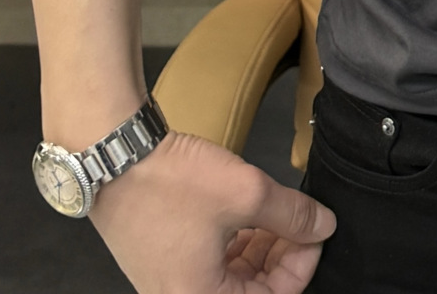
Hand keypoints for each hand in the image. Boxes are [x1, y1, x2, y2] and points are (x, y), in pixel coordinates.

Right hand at [89, 130, 336, 292]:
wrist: (113, 155)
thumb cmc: (169, 181)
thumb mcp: (245, 192)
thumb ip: (292, 214)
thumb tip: (324, 225)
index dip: (302, 261)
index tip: (315, 227)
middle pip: (252, 290)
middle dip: (281, 253)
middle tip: (298, 217)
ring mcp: (169, 282)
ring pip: (233, 276)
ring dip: (260, 246)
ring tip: (274, 211)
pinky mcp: (163, 259)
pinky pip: (211, 263)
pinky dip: (235, 241)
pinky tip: (246, 214)